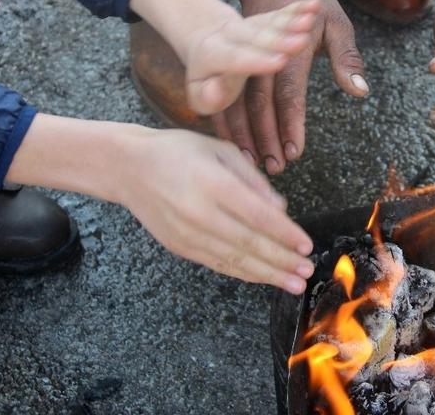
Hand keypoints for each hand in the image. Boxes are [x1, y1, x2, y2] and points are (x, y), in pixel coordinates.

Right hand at [6, 115, 314, 293]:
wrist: (127, 168)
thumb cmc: (179, 152)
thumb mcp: (221, 150)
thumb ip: (253, 180)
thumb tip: (281, 210)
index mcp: (212, 182)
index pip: (257, 215)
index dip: (285, 234)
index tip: (307, 245)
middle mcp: (199, 212)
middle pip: (249, 243)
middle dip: (282, 261)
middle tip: (307, 271)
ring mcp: (187, 234)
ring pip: (235, 260)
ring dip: (268, 275)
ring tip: (294, 284)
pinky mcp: (180, 247)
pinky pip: (218, 264)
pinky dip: (244, 273)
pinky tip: (265, 278)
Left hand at [129, 0, 321, 118]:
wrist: (202, 42)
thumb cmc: (203, 78)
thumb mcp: (195, 93)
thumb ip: (206, 97)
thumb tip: (217, 94)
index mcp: (212, 53)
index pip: (234, 58)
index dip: (256, 60)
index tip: (279, 61)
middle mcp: (230, 35)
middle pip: (256, 36)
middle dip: (280, 39)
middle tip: (303, 41)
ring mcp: (249, 26)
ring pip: (271, 22)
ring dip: (292, 21)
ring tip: (311, 19)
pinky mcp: (263, 20)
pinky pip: (281, 13)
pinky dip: (297, 9)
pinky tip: (314, 5)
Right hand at [219, 0, 367, 173]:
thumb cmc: (313, 8)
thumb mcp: (337, 25)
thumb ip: (347, 59)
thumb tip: (359, 90)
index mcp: (291, 49)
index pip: (289, 92)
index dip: (290, 123)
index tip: (294, 150)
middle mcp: (264, 55)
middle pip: (260, 103)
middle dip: (266, 137)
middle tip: (275, 166)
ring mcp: (245, 58)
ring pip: (239, 102)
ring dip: (246, 134)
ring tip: (256, 162)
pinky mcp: (235, 63)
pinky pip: (227, 96)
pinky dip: (230, 122)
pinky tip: (238, 144)